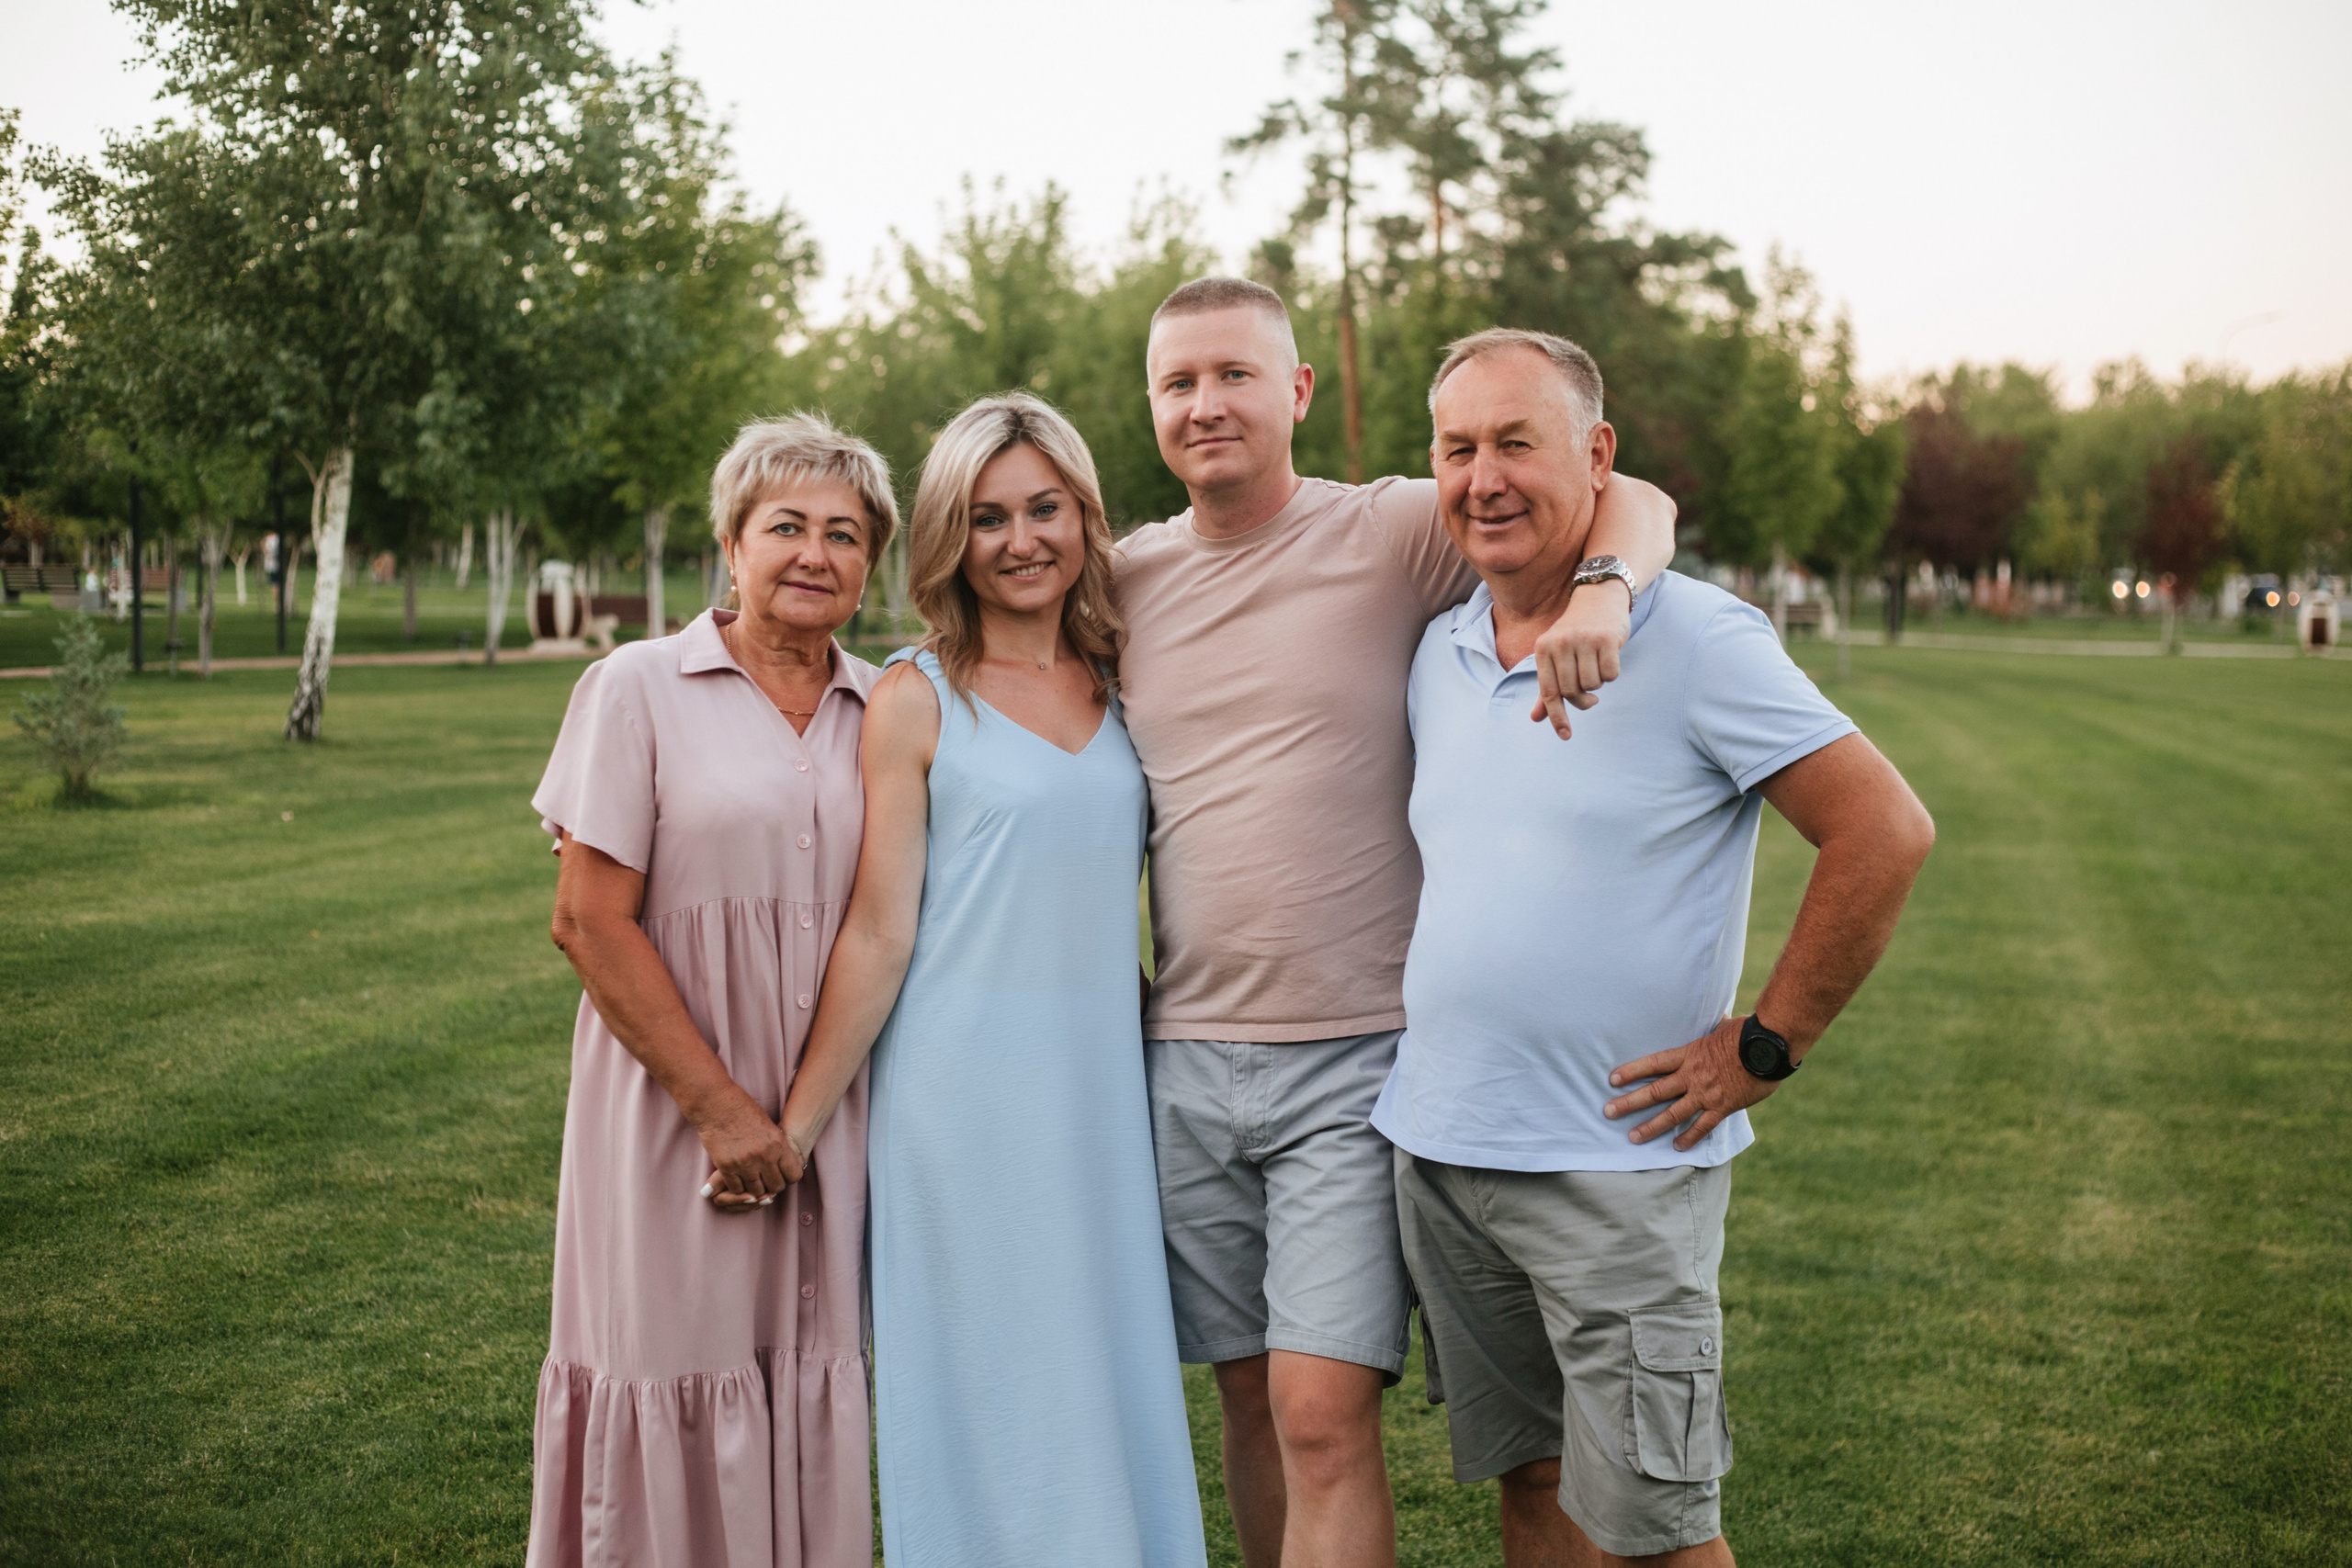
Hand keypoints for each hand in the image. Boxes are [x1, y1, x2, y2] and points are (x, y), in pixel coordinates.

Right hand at [688, 1083, 792, 1210]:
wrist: (716, 1104)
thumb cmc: (742, 1110)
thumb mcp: (768, 1126)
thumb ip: (776, 1146)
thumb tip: (782, 1165)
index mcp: (779, 1144)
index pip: (794, 1175)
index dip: (788, 1178)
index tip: (780, 1175)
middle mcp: (765, 1156)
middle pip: (776, 1187)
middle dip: (771, 1186)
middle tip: (764, 1180)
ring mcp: (745, 1163)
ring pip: (756, 1192)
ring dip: (754, 1189)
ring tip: (750, 1181)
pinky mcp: (727, 1167)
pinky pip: (736, 1189)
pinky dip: (737, 1188)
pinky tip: (736, 1180)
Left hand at [1528, 579, 1630, 738]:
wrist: (1599, 596)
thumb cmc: (1576, 631)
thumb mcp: (1556, 655)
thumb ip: (1548, 686)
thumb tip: (1536, 718)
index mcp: (1543, 648)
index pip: (1548, 691)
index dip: (1556, 716)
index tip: (1565, 735)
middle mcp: (1560, 643)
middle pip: (1572, 692)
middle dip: (1583, 699)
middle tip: (1590, 695)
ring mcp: (1583, 640)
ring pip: (1592, 685)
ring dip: (1598, 683)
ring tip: (1596, 666)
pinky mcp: (1606, 639)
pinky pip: (1611, 675)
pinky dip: (1612, 673)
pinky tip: (1609, 658)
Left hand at [1603, 1016, 1777, 1151]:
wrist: (1769, 1049)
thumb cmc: (1748, 1033)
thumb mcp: (1724, 1026)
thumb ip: (1715, 1027)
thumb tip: (1720, 1016)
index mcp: (1689, 1054)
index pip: (1654, 1063)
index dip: (1632, 1071)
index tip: (1613, 1080)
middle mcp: (1692, 1076)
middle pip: (1655, 1091)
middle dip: (1629, 1103)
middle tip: (1609, 1112)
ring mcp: (1706, 1094)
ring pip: (1673, 1114)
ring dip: (1652, 1126)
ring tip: (1633, 1137)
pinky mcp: (1723, 1107)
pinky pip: (1703, 1126)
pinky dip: (1690, 1138)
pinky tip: (1678, 1147)